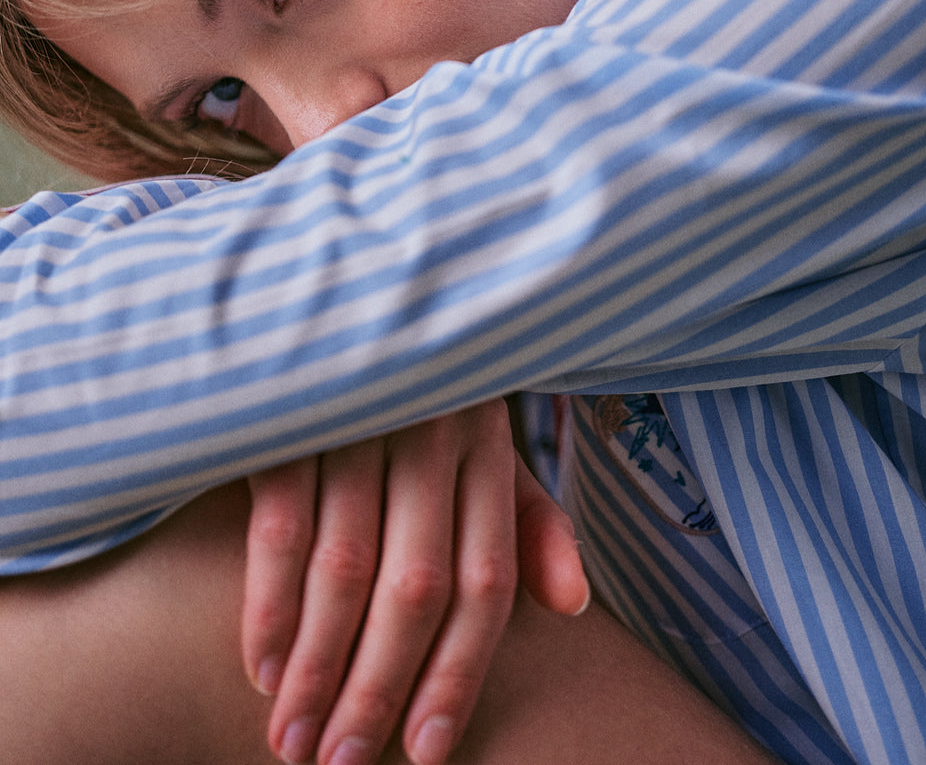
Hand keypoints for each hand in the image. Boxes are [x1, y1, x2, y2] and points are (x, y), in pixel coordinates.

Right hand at [241, 399, 587, 764]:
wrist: (356, 295)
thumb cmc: (428, 390)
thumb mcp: (489, 445)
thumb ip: (528, 522)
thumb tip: (573, 606)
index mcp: (489, 446)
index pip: (487, 581)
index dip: (459, 675)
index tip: (426, 754)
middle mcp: (433, 436)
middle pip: (417, 588)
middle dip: (379, 690)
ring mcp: (362, 422)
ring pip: (346, 568)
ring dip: (318, 667)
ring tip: (294, 740)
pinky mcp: (295, 414)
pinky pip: (282, 524)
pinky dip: (270, 603)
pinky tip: (262, 667)